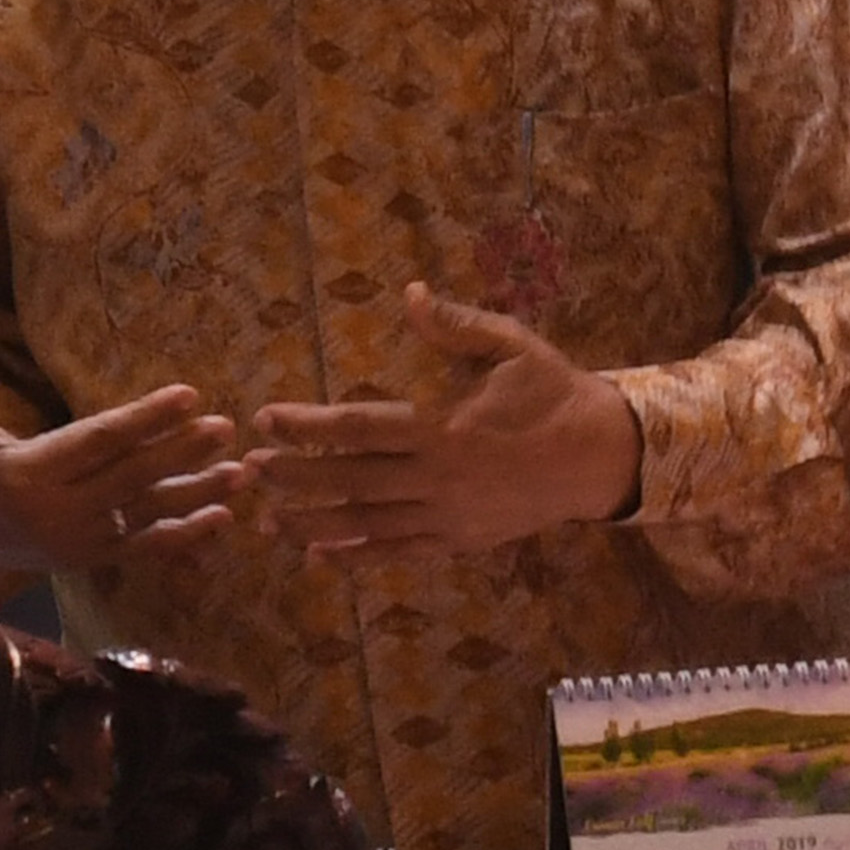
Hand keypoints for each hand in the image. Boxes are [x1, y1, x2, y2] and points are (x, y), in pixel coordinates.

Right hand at [0, 351, 240, 578]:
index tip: (188, 395)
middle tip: (226, 427)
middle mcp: (58, 517)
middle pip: (131, 479)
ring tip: (241, 472)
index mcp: (28, 478)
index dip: (145, 420)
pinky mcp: (87, 560)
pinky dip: (183, 536)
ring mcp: (76, 544)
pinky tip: (221, 519)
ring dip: (196, 494)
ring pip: (146, 515)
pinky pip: (142, 549)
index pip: (98, 443)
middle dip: (182, 452)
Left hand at [249, 282, 638, 563]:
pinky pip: (398, 552)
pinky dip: (357, 556)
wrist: (603, 456)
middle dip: (295, 476)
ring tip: (266, 519)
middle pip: (351, 480)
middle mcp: (439, 479)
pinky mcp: (459, 541)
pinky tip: (319, 556)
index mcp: (445, 428)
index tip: (266, 418)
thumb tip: (411, 293)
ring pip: (367, 524)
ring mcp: (448, 517)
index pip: (360, 427)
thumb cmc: (553, 393)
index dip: (308, 425)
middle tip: (247, 470)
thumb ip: (457, 326)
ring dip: (313, 523)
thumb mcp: (512, 347)